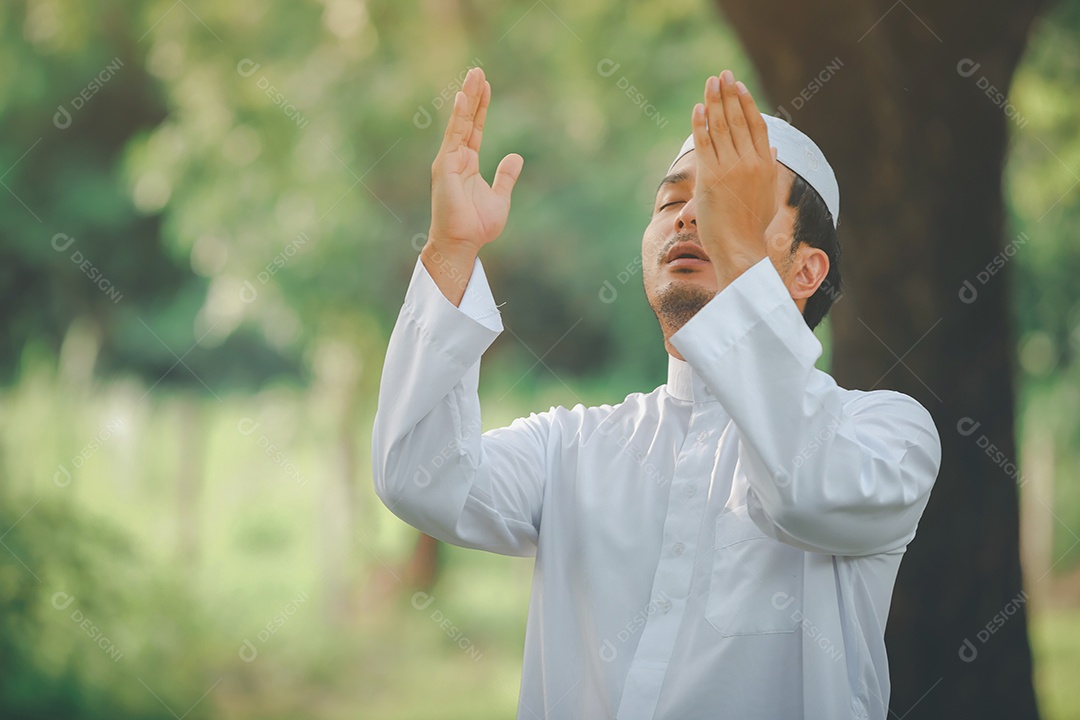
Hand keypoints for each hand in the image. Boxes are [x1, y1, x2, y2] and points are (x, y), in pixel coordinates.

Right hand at [428, 67, 522, 256]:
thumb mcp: (500, 198)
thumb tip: (516, 157)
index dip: (481, 108)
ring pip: (459, 123)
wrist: (463, 244)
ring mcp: (448, 161)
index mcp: (467, 163)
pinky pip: (453, 137)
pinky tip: (462, 99)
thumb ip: (506, 176)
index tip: (486, 86)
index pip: (475, 128)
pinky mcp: (445, 167)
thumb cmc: (477, 226)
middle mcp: (456, 158)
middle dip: (473, 95)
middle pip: (466, 120)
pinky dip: (457, 118)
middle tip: (478, 70)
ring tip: (474, 75)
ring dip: (467, 98)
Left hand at [691, 69, 776, 288]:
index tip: (738, 86)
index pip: (757, 125)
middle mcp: (750, 162)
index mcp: (765, 165)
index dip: (747, 103)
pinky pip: (705, 143)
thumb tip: (776, 149)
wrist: (740, 247)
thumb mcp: (768, 195)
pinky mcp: (711, 177)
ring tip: (710, 83)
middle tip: (721, 75)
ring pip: (721, 127)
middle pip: (738, 120)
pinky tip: (698, 108)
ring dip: (714, 101)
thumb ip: (770, 169)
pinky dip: (701, 123)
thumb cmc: (752, 226)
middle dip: (729, 94)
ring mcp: (731, 168)